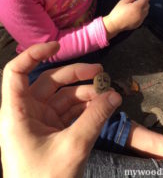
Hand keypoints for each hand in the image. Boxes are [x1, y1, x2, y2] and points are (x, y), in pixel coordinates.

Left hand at [0, 42, 121, 177]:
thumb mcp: (73, 146)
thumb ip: (95, 117)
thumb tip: (115, 94)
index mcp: (16, 112)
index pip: (16, 72)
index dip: (33, 54)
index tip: (57, 45)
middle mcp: (26, 112)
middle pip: (49, 81)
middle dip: (75, 75)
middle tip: (100, 72)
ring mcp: (39, 121)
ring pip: (62, 97)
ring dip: (85, 93)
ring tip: (107, 95)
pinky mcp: (51, 131)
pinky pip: (69, 111)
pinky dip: (85, 108)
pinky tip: (101, 106)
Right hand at [103, 0, 149, 38]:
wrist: (114, 25)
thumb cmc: (117, 12)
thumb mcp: (123, 2)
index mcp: (137, 7)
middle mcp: (141, 13)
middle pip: (147, 5)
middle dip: (145, 0)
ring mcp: (141, 20)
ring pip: (146, 11)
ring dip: (144, 7)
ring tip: (138, 5)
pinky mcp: (139, 24)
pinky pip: (144, 17)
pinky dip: (142, 13)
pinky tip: (136, 12)